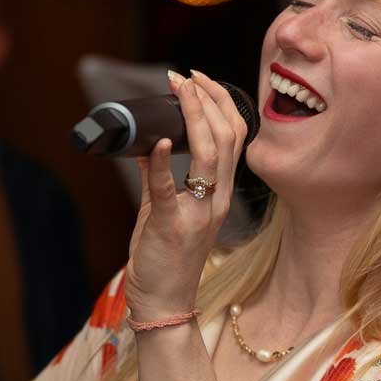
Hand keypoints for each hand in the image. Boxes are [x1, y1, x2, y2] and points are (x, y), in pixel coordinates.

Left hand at [124, 70, 248, 320]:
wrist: (163, 304)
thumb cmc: (164, 260)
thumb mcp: (164, 212)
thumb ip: (159, 180)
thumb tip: (147, 146)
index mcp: (218, 194)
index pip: (233, 137)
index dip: (219, 104)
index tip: (197, 80)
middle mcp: (216, 200)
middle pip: (226, 138)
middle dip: (207, 99)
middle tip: (184, 76)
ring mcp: (198, 213)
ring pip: (209, 154)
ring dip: (193, 116)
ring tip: (177, 89)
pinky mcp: (172, 226)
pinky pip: (169, 189)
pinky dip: (162, 161)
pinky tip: (156, 141)